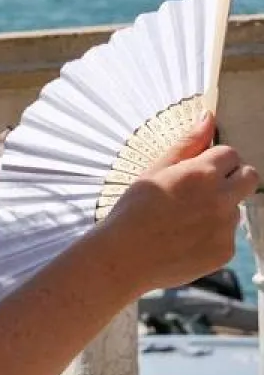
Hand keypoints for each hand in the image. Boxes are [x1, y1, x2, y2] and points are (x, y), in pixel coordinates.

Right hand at [101, 111, 256, 293]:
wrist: (125, 256)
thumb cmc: (133, 209)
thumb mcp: (154, 169)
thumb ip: (187, 143)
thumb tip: (208, 118)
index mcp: (201, 174)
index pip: (230, 153)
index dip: (215, 158)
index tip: (200, 167)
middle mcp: (220, 199)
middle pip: (249, 177)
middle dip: (233, 177)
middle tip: (205, 187)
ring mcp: (226, 227)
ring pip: (235, 208)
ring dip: (219, 208)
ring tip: (184, 218)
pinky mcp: (225, 252)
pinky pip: (227, 235)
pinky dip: (211, 234)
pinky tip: (185, 237)